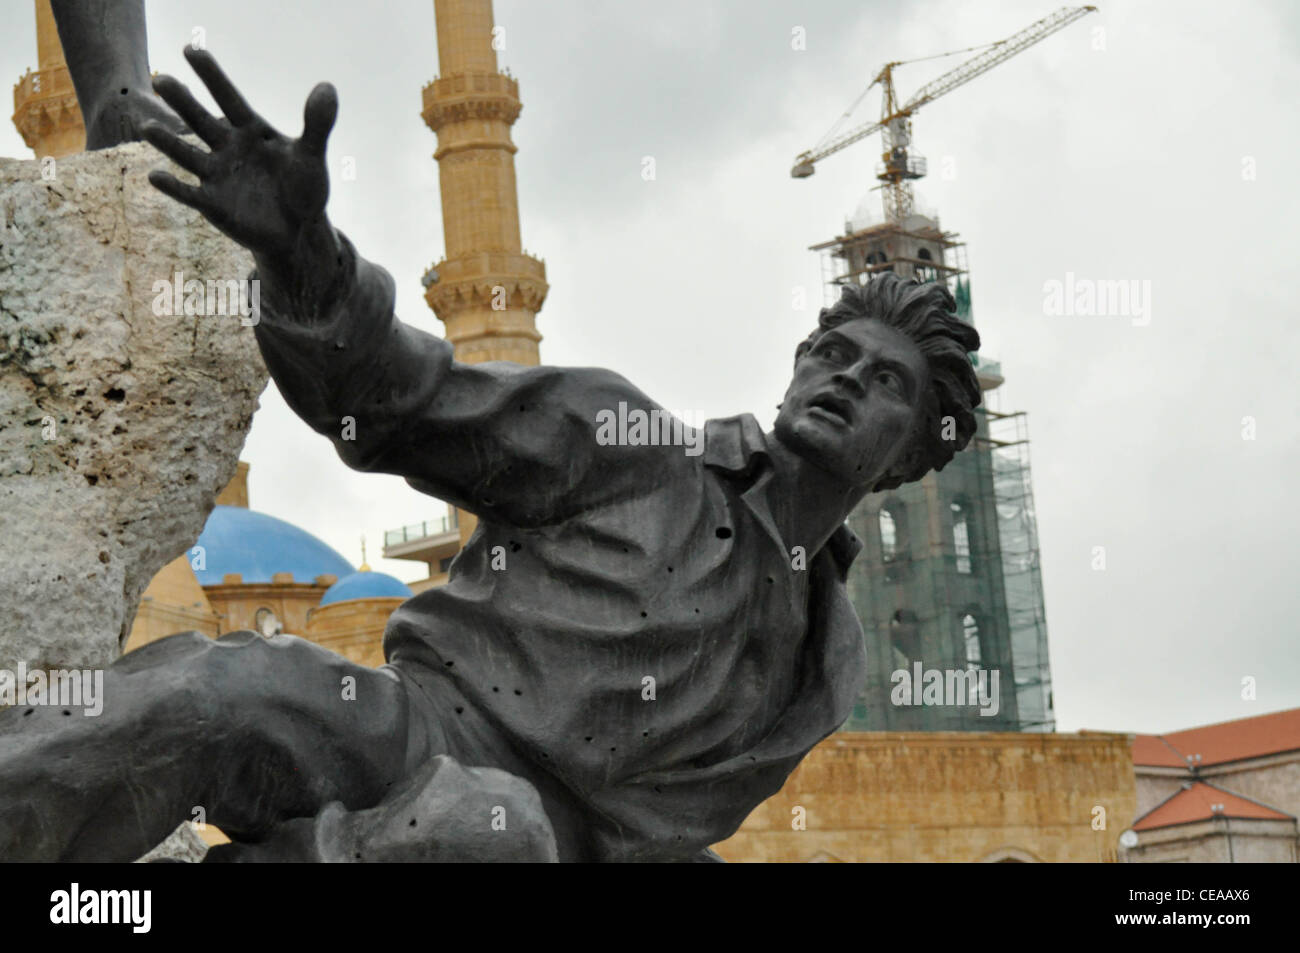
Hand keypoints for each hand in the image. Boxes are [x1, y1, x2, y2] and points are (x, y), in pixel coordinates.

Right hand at [143, 46, 336, 261]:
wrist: (300, 231)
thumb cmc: (305, 188)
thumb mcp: (312, 155)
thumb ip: (318, 123)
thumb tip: (327, 87)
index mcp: (251, 131)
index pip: (228, 97)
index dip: (211, 75)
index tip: (190, 49)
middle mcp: (229, 148)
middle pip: (201, 120)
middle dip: (182, 101)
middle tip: (161, 79)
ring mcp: (218, 175)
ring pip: (187, 154)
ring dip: (167, 142)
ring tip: (148, 127)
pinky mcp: (213, 204)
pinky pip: (189, 194)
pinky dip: (173, 187)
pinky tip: (154, 176)